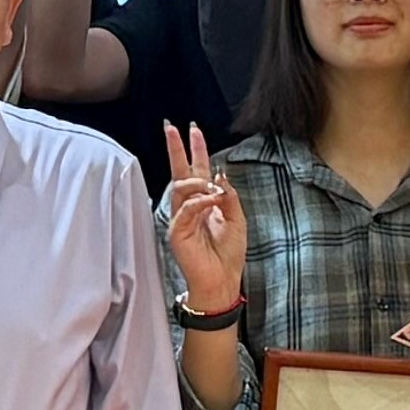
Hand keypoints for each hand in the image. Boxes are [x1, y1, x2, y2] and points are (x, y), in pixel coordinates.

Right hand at [160, 125, 248, 314]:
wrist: (222, 280)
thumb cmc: (228, 254)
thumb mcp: (236, 218)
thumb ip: (228, 195)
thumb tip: (218, 174)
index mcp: (204, 202)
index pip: (197, 170)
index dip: (196, 150)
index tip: (194, 130)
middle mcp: (189, 207)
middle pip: (180, 172)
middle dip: (177, 149)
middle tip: (173, 128)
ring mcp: (181, 218)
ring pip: (181, 187)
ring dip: (198, 182)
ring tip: (214, 188)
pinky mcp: (176, 231)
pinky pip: (186, 209)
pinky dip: (200, 202)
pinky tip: (212, 201)